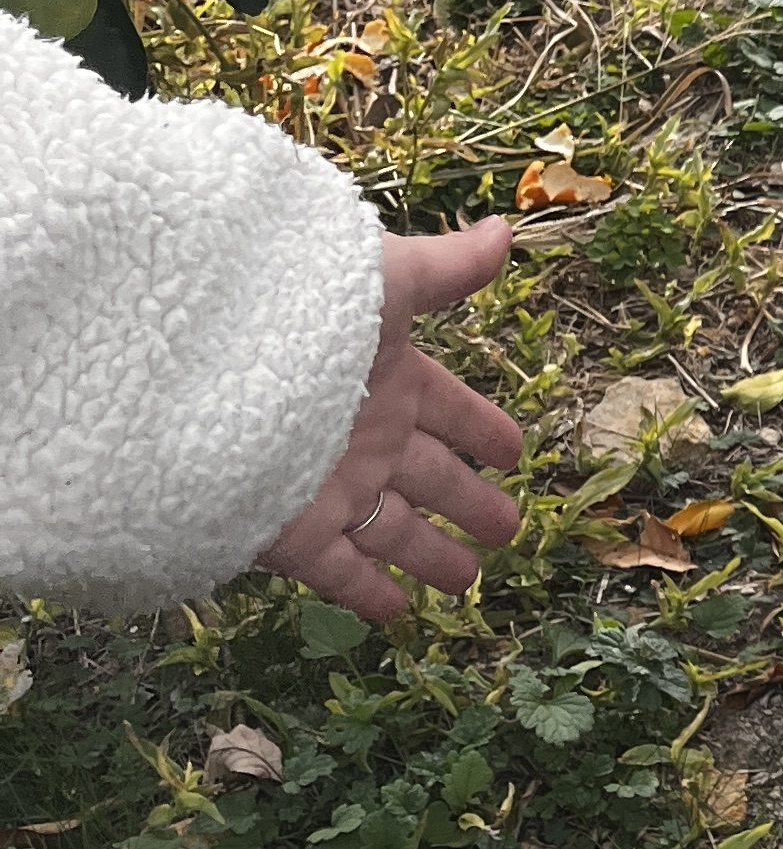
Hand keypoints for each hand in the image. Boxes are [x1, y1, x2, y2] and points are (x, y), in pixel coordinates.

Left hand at [255, 218, 525, 621]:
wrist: (199, 363)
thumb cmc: (296, 312)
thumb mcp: (381, 282)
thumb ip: (444, 269)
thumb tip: (505, 230)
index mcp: (388, 379)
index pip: (450, 410)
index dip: (483, 430)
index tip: (515, 452)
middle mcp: (363, 437)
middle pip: (431, 479)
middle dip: (470, 504)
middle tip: (508, 530)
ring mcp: (330, 488)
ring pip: (394, 532)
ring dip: (431, 557)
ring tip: (467, 582)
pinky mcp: (294, 533)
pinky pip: (341, 571)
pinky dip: (370, 594)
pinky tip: (398, 617)